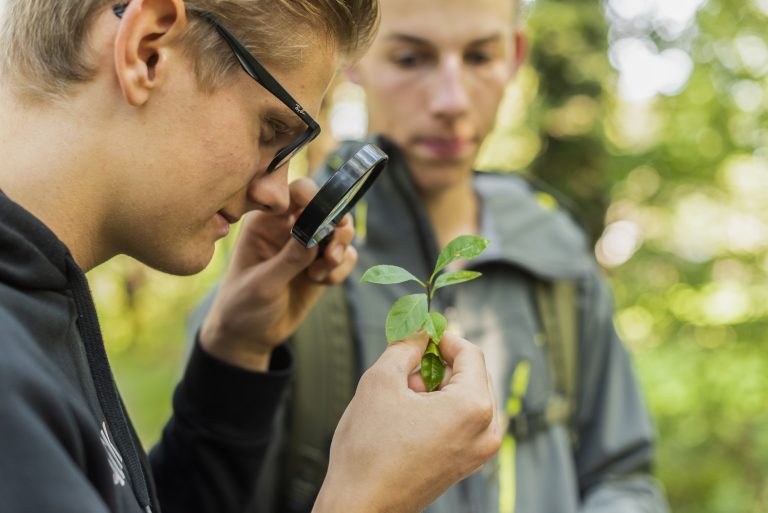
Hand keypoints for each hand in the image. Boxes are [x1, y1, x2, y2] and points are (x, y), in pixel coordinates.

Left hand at [199, 178, 357, 369]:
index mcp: (267, 221)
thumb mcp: (263, 284)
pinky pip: (346, 257)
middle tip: (330, 254)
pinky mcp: (321, 264)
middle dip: (336, 228)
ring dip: (338, 252)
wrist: (250, 336)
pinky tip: (322, 283)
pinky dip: (341, 270)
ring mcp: (308, 245)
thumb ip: (289, 259)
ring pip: (341, 231)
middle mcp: (290, 227)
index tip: (322, 219)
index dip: (315, 198)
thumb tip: (315, 236)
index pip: (297, 193)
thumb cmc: (243, 306)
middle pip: (328, 207)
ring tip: (321, 273)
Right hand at [313, 332, 501, 512]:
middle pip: (472, 375)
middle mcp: (487, 431)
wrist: (361, 506)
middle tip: (406, 364)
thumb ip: (405, 347)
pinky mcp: (466, 464)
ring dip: (438, 387)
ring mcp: (479, 452)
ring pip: (466, 398)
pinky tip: (409, 415)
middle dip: (440, 364)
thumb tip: (419, 332)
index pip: (470, 353)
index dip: (444, 337)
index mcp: (473, 407)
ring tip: (403, 395)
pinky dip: (440, 409)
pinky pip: (462, 421)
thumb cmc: (368, 449)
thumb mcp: (381, 380)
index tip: (421, 332)